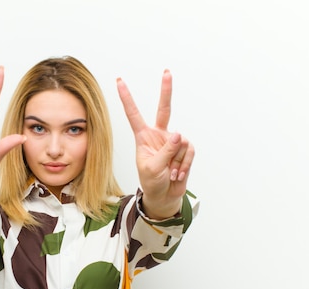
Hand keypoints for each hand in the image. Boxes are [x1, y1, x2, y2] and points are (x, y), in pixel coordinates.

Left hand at [117, 70, 193, 217]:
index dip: (127, 98)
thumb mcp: (152, 168)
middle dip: (166, 91)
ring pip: (180, 142)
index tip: (119, 82)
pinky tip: (177, 174)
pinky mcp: (185, 149)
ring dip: (176, 161)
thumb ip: (165, 151)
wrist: (164, 196)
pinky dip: (184, 165)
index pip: (134, 114)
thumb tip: (179, 134)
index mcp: (143, 137)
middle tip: (167, 72)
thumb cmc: (151, 182)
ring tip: (169, 173)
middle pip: (164, 109)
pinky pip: (188, 151)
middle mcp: (158, 135)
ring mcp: (173, 141)